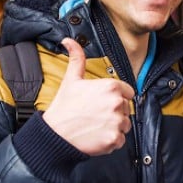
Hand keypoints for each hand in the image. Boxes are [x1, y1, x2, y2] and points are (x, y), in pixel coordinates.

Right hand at [42, 37, 135, 154]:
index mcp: (110, 86)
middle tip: (95, 115)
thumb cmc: (63, 108)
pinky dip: (111, 141)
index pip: (127, 92)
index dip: (116, 97)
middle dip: (114, 113)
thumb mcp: (71, 80)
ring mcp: (116, 122)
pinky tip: (97, 136)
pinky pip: (121, 140)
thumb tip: (69, 41)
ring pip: (125, 125)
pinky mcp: (115, 139)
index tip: (103, 103)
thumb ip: (77, 58)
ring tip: (96, 126)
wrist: (55, 134)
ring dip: (114, 127)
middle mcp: (116, 103)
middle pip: (126, 109)